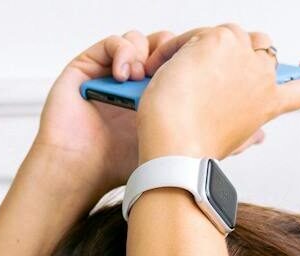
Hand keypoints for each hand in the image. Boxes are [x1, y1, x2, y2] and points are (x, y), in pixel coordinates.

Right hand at [32, 31, 174, 192]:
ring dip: (143, 54)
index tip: (185, 78)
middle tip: (166, 75)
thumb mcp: (164, 140)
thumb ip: (185, 120)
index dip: (183, 65)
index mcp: (154, 97)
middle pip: (160, 47)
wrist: (81, 170)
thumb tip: (218, 108)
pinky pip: (112, 43)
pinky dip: (122, 52)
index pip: (176, 65)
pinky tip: (122, 75)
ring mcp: (110, 73)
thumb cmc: (116, 163)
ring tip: (139, 78)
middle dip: (166, 55)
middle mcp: (132, 83)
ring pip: (138, 41)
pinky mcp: (88, 66)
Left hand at [136, 24, 299, 160]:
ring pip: (227, 34)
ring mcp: (244, 56)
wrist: (175, 147)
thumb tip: (260, 136)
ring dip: (200, 46)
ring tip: (173, 72)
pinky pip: (196, 34)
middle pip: (260, 45)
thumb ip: (249, 132)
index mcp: (269, 104)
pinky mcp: (219, 40)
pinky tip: (160, 67)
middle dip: (234, 50)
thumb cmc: (194, 150)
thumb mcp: (231, 144)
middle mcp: (264, 78)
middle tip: (203, 68)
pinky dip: (175, 48)